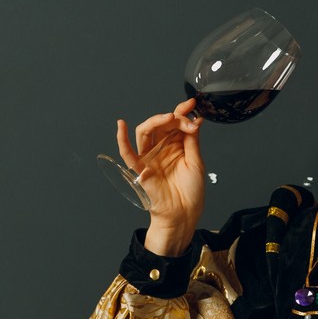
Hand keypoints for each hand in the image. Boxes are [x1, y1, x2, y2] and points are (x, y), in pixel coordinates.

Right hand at [117, 97, 205, 247]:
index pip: (175, 124)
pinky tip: (121, 125)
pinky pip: (127, 153)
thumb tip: (195, 119)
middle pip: (162, 125)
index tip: (192, 104)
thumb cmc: (191, 192)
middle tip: (187, 118)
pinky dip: (121, 139)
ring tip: (169, 117)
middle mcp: (161, 149)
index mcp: (175, 147)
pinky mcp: (139, 168)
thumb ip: (192, 141)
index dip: (182, 111)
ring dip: (156, 121)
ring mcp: (149, 158)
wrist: (184, 214)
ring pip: (145, 132)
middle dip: (175, 117)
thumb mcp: (196, 162)